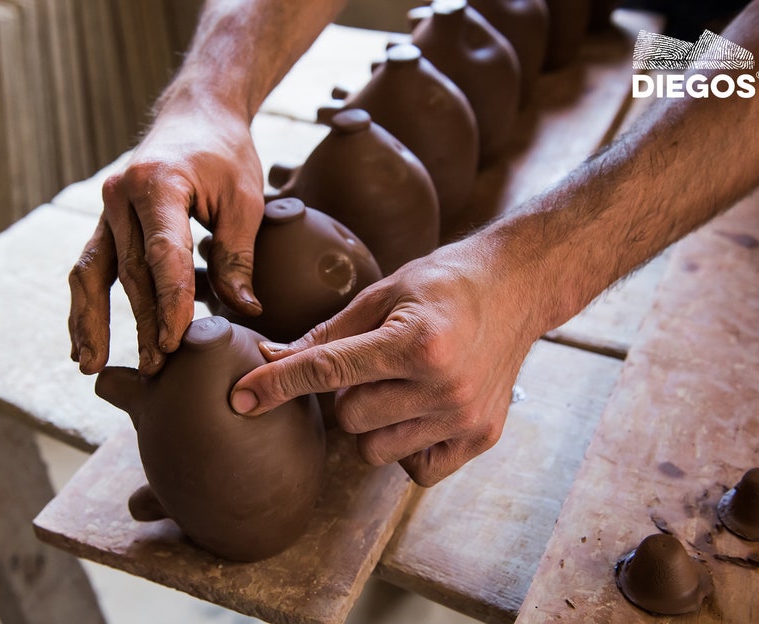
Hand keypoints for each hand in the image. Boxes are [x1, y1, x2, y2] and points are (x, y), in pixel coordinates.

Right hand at [69, 100, 263, 375]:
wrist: (197, 115)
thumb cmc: (227, 155)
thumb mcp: (244, 200)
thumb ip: (238, 255)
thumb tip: (245, 310)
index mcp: (159, 184)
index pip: (164, 255)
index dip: (171, 302)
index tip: (177, 342)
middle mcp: (121, 195)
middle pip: (130, 270)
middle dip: (143, 322)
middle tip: (156, 367)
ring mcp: (108, 208)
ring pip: (93, 272)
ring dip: (93, 320)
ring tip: (91, 364)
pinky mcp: (107, 220)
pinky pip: (91, 266)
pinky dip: (88, 303)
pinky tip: (86, 338)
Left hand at [231, 236, 544, 485]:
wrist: (517, 286)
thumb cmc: (445, 283)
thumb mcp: (384, 293)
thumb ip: (328, 333)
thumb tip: (271, 359)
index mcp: (417, 342)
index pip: (328, 371)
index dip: (278, 384)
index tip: (240, 399)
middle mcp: (443, 387)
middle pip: (349, 417)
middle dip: (346, 393)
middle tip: (375, 363)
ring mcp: (464, 418)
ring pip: (375, 449)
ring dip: (373, 422)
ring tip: (401, 385)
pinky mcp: (480, 437)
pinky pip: (414, 469)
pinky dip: (404, 446)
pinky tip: (421, 411)